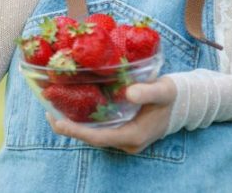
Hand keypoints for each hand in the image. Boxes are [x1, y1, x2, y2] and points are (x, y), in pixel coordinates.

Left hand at [46, 76, 176, 153]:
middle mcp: (127, 142)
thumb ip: (147, 92)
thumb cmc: (172, 95)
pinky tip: (72, 108)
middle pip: (92, 138)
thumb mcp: (163, 90)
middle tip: (48, 112)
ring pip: (94, 135)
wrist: (182, 104)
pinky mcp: (122, 132)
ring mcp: (124, 139)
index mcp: (134, 135)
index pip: (99, 138)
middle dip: (70, 128)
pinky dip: (85, 121)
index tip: (58, 122)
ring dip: (75, 125)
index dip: (77, 132)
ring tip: (53, 109)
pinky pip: (99, 130)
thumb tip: (128, 92)